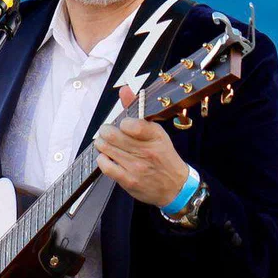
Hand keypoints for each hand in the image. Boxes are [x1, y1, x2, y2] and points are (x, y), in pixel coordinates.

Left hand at [94, 85, 188, 207]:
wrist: (175, 187)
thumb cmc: (163, 156)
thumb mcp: (157, 132)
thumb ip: (138, 110)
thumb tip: (124, 90)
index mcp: (156, 136)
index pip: (131, 124)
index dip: (122, 123)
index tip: (123, 125)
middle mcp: (147, 151)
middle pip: (112, 135)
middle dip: (106, 132)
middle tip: (108, 133)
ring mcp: (137, 167)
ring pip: (105, 148)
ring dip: (102, 144)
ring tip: (107, 145)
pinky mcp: (128, 180)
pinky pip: (105, 165)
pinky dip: (102, 159)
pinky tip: (107, 157)